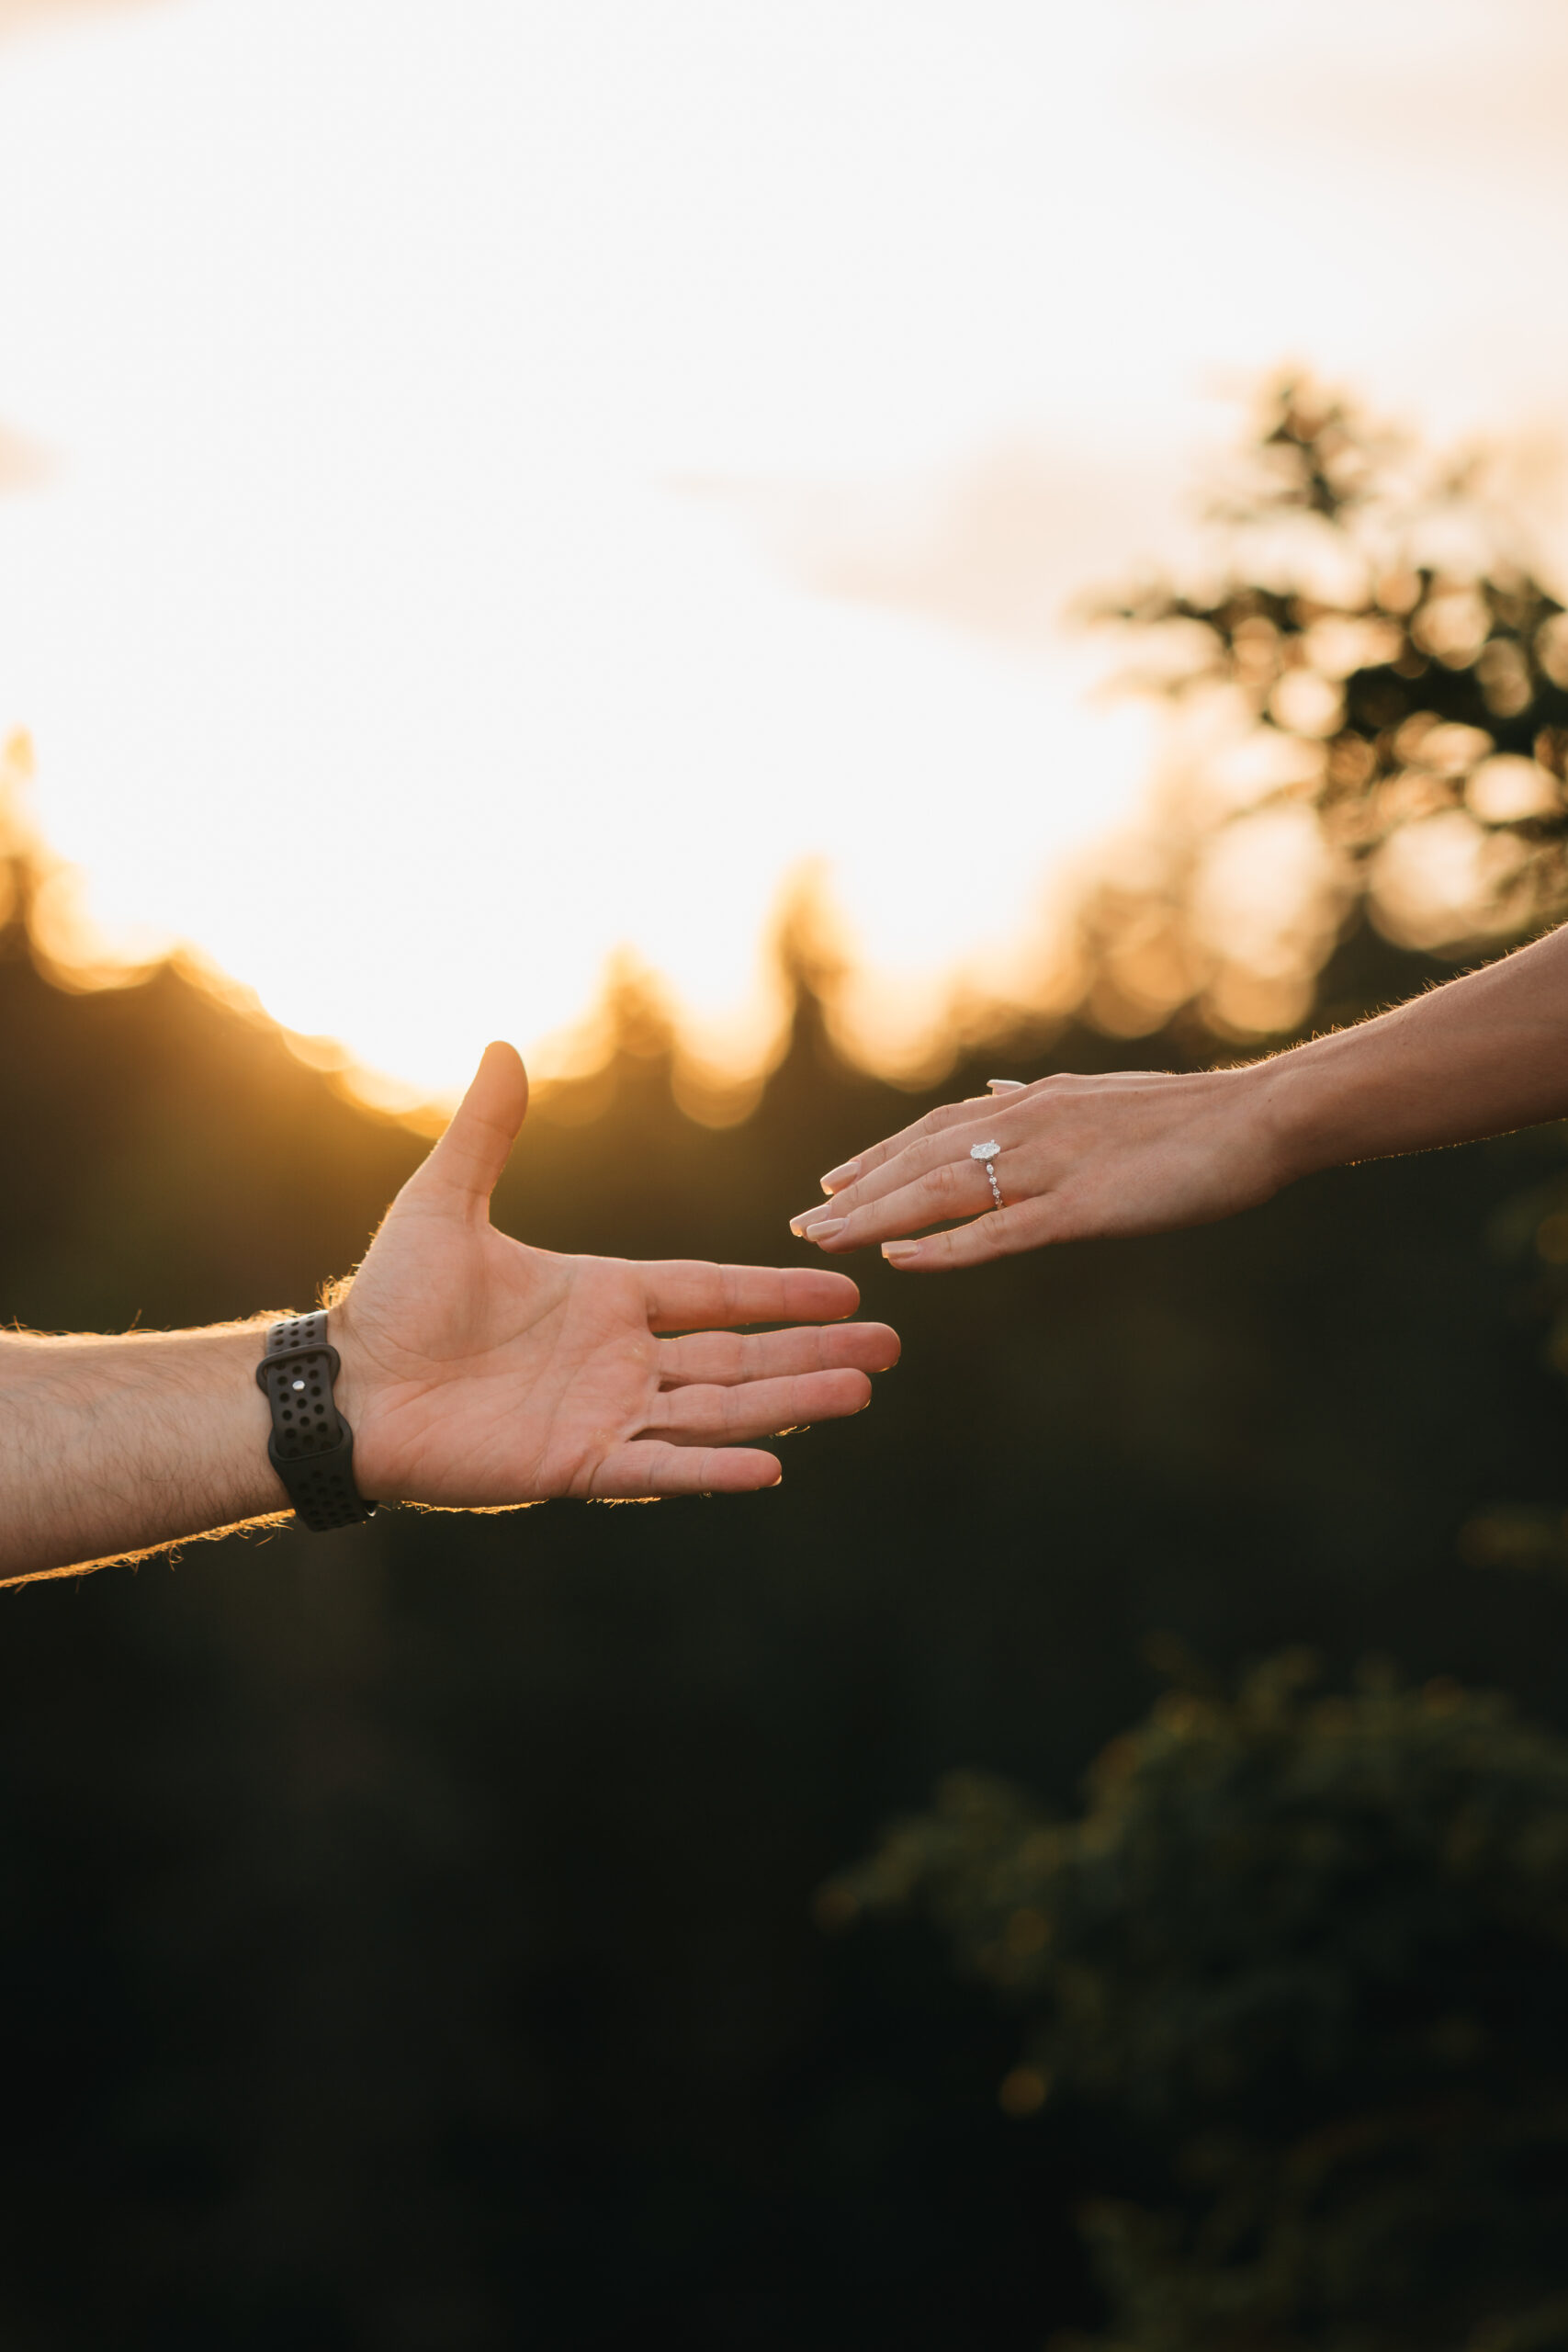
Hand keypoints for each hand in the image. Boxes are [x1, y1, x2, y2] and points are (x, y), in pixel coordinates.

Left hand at [337, 1043, 898, 1499]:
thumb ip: (487, 1133)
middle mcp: (617, 1358)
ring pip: (718, 1409)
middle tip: (890, 1350)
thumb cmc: (391, 1299)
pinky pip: (660, 1466)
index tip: (846, 1291)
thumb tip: (500, 1045)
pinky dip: (713, 1469)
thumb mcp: (445, 1202)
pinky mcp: (577, 1465)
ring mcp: (604, 1413)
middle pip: (737, 1356)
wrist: (344, 1388)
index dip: (777, 1294)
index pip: (711, 1293)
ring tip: (860, 1393)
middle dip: (812, 1353)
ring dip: (789, 1402)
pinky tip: (774, 1465)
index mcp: (603, 1296)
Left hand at [786, 1065, 1284, 1270]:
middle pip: (921, 1161)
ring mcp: (1052, 1165)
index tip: (834, 1185)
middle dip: (858, 1193)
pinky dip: (945, 1246)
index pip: (935, 1130)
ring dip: (877, 1217)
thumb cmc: (1189, 1115)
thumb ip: (1041, 1101)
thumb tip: (997, 1090)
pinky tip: (902, 1260)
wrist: (1257, 1117)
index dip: (880, 1158)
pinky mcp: (1082, 1207)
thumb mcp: (1099, 1096)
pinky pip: (999, 1229)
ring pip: (943, 1192)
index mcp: (1032, 1102)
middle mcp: (1027, 1124)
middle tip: (803, 1226)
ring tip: (825, 1242)